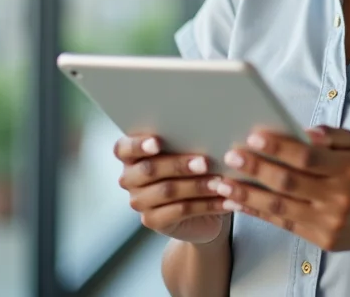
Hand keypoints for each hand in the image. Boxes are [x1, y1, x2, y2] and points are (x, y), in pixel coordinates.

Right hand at [114, 134, 230, 244]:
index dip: (138, 145)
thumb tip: (208, 129)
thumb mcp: (188, 151)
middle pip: (150, 170)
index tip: (158, 142)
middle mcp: (130, 178)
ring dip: (197, 185)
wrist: (199, 209)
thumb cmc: (193, 167)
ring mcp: (139, 201)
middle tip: (205, 163)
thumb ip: (188, 140)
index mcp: (131, 155)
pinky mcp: (153, 221)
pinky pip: (180, 211)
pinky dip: (206, 204)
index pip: (124, 148)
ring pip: (167, 191)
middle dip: (179, 165)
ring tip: (220, 182)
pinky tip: (225, 201)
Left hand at [209, 126, 349, 251]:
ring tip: (223, 182)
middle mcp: (339, 197)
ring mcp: (329, 222)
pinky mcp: (321, 240)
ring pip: (281, 206)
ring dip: (247, 194)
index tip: (253, 136)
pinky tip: (237, 201)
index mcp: (348, 169)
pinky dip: (257, 212)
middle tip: (231, 156)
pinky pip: (283, 224)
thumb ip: (332, 135)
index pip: (308, 157)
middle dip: (256, 168)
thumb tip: (305, 130)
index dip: (279, 146)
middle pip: (289, 182)